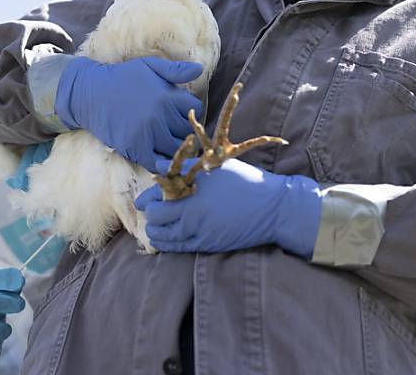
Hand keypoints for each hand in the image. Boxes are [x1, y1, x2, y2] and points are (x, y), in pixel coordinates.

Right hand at [55, 56, 202, 170]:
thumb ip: (175, 70)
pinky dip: (161, 162)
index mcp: (167, 96)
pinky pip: (157, 162)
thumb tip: (199, 69)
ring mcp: (148, 134)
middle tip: (174, 127)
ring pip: (176, 149)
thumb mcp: (150, 66)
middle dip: (184, 129)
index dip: (190, 110)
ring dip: (175, 146)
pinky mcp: (135, 148)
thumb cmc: (122, 78)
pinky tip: (158, 153)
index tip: (180, 111)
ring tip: (167, 140)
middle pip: (188, 131)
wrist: (90, 93)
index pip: (196, 109)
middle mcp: (160, 116)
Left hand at [135, 158, 321, 256]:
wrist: (273, 208)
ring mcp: (200, 233)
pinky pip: (180, 248)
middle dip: (150, 215)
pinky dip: (168, 244)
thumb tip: (161, 166)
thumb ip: (185, 167)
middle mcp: (193, 216)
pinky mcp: (209, 245)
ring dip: (155, 232)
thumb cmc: (245, 182)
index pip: (157, 197)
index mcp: (192, 193)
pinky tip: (165, 240)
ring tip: (153, 228)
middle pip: (156, 219)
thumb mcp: (215, 167)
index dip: (146, 199)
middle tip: (149, 212)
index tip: (142, 201)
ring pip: (165, 238)